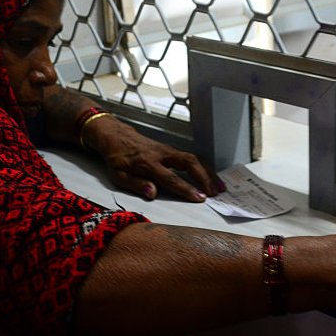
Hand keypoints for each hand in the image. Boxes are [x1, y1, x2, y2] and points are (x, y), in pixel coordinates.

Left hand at [85, 116, 223, 201]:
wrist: (117, 137)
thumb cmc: (118, 159)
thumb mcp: (119, 175)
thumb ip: (136, 184)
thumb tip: (152, 193)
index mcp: (148, 163)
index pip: (171, 178)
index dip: (186, 189)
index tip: (199, 198)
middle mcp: (162, 155)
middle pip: (189, 163)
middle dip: (204, 178)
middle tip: (214, 193)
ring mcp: (169, 150)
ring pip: (194, 158)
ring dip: (208, 172)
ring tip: (219, 187)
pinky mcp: (172, 150)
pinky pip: (192, 157)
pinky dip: (205, 167)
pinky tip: (211, 177)